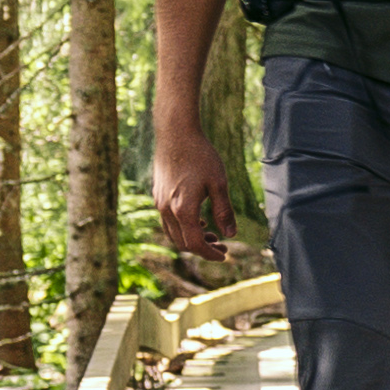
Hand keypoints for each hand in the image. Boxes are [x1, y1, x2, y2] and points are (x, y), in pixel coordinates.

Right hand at [149, 126, 231, 261]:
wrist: (175, 134)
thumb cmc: (200, 156)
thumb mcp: (218, 183)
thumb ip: (224, 211)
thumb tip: (231, 234)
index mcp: (183, 210)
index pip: (195, 244)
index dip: (210, 254)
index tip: (225, 255)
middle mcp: (167, 210)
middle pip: (182, 242)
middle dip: (202, 248)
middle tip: (222, 246)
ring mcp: (159, 203)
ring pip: (173, 233)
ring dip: (191, 239)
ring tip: (212, 235)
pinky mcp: (157, 195)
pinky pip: (168, 221)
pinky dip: (183, 227)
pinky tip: (199, 221)